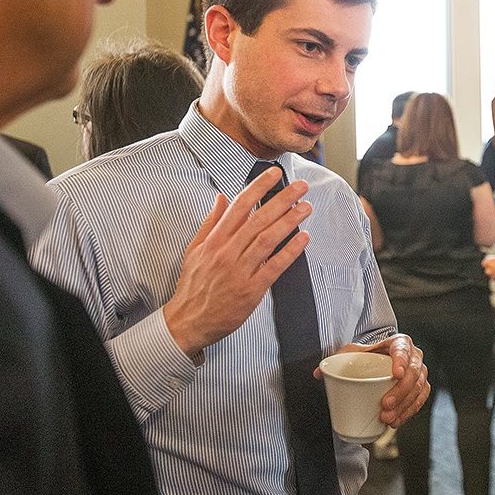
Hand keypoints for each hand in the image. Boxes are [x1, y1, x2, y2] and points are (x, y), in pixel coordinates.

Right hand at [163, 166, 312, 357]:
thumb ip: (210, 223)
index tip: (275, 174)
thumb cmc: (193, 284)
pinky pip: (275, 266)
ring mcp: (240, 271)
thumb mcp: (194, 250)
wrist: (188, 320)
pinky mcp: (252, 290)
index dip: (259, 187)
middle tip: (301, 186)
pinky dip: (290, 251)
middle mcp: (227, 252)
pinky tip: (304, 238)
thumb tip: (221, 198)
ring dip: (290, 220)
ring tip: (306, 207)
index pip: (240, 206)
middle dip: (282, 199)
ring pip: (268, 239)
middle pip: (259, 219)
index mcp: (214, 240)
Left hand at [314, 333, 429, 427]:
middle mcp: (413, 356)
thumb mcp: (353, 352)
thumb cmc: (370, 354)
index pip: (403, 349)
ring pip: (418, 389)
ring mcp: (420, 372)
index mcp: (398, 342)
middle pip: (414, 373)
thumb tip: (318, 373)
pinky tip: (396, 421)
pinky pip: (419, 400)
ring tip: (387, 418)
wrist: (382, 357)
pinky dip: (408, 412)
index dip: (402, 361)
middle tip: (385, 405)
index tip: (396, 374)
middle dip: (401, 392)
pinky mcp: (421, 387)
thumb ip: (337, 359)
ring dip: (404, 405)